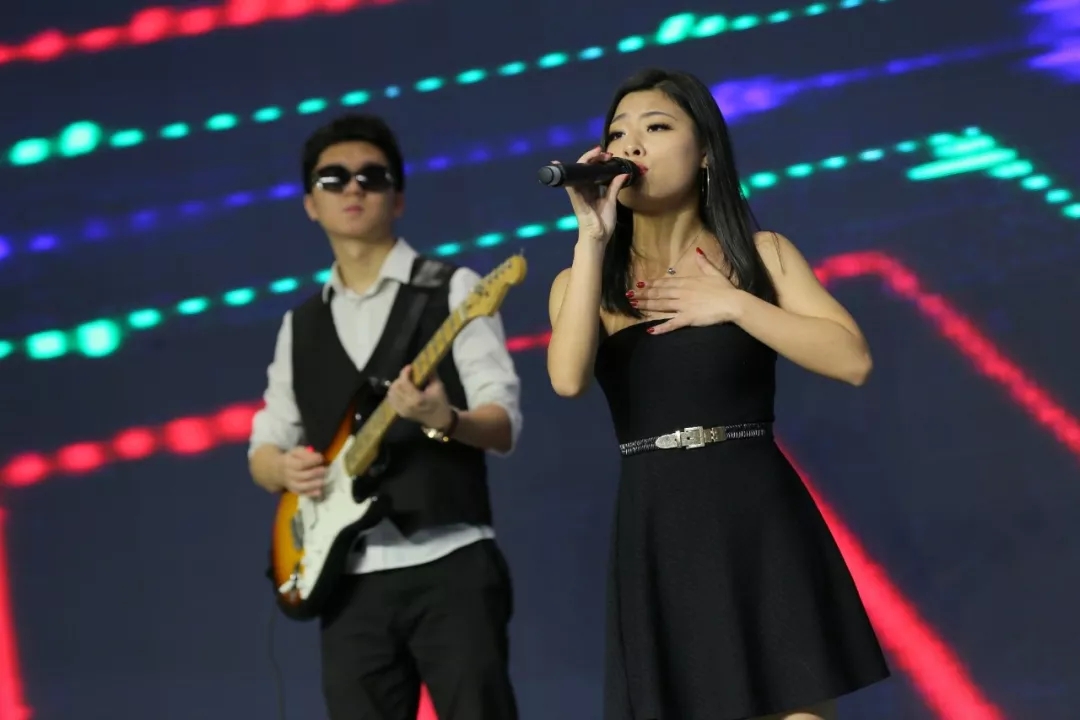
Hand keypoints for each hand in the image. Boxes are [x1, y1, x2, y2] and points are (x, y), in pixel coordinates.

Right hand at [279, 446, 325, 497]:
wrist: (277, 471)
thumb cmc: (292, 459)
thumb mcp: (296, 452)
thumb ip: (306, 453)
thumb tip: (318, 457)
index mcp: (288, 463)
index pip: (300, 464)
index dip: (312, 462)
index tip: (321, 458)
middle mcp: (289, 475)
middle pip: (302, 476)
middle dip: (315, 473)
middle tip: (325, 470)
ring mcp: (291, 484)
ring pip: (301, 487)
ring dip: (313, 484)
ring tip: (323, 480)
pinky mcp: (294, 491)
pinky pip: (302, 494)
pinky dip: (311, 494)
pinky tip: (319, 492)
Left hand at [387, 365, 453, 429]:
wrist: (439, 421)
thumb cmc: (440, 403)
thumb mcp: (438, 387)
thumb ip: (431, 374)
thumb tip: (425, 363)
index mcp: (417, 399)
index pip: (404, 383)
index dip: (405, 372)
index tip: (410, 367)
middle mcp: (407, 405)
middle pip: (396, 387)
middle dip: (400, 378)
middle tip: (408, 374)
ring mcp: (402, 410)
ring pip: (391, 393)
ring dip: (396, 385)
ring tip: (404, 382)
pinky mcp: (400, 413)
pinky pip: (391, 400)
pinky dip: (394, 393)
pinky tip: (401, 390)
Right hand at [561, 145, 631, 244]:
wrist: (597, 237)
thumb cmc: (603, 222)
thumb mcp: (611, 201)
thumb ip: (615, 187)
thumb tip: (623, 174)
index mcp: (593, 190)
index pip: (592, 171)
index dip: (598, 161)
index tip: (608, 156)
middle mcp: (584, 189)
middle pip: (585, 169)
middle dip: (594, 157)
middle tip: (604, 153)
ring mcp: (579, 193)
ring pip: (578, 172)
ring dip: (586, 160)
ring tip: (597, 153)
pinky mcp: (576, 198)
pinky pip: (571, 184)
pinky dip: (567, 174)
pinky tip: (562, 164)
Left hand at [629, 248, 745, 334]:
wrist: (733, 302)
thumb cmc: (725, 288)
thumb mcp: (714, 272)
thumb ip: (704, 262)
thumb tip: (698, 250)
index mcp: (687, 282)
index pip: (665, 282)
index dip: (651, 284)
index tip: (640, 284)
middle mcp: (681, 293)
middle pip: (659, 293)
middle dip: (643, 294)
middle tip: (630, 296)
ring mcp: (683, 306)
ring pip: (660, 306)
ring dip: (646, 306)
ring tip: (634, 306)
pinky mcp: (687, 319)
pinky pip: (672, 324)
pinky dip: (661, 328)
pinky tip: (650, 330)